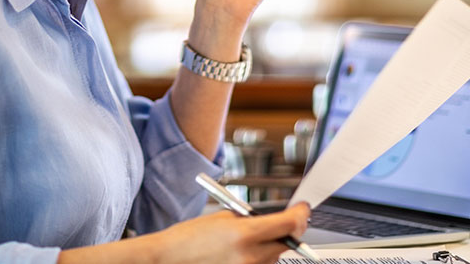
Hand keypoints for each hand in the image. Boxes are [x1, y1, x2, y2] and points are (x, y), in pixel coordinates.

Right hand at [146, 203, 310, 263]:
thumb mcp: (221, 219)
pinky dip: (257, 260)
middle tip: (285, 223)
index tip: (303, 210)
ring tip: (244, 244)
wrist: (166, 260)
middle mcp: (249, 257)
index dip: (301, 215)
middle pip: (287, 243)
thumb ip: (251, 220)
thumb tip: (275, 220)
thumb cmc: (187, 240)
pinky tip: (240, 256)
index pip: (289, 224)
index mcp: (243, 234)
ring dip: (270, 249)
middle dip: (289, 231)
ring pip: (274, 258)